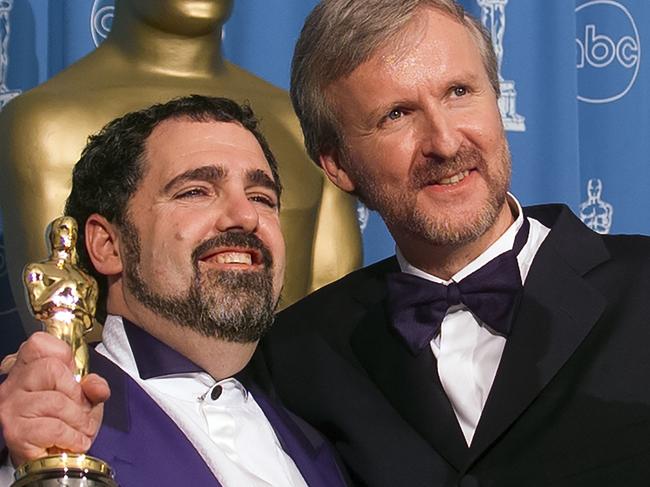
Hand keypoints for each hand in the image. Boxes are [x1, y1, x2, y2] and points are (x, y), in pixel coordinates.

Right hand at [0, 332, 109, 466]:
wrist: (53, 459)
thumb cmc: (65, 423)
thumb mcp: (86, 397)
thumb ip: (94, 385)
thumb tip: (95, 386)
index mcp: (28, 369)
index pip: (38, 343)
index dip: (62, 354)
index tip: (72, 375)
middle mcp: (13, 384)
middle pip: (51, 368)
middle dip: (75, 393)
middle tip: (80, 409)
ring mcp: (11, 407)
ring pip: (55, 400)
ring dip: (78, 420)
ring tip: (80, 430)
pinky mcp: (14, 432)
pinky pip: (53, 427)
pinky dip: (72, 437)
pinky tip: (74, 442)